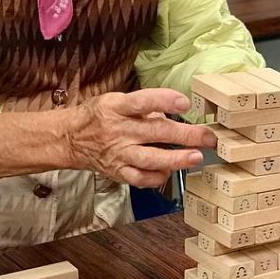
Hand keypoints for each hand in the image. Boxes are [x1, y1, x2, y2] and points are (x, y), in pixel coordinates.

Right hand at [69, 89, 217, 188]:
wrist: (71, 139)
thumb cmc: (100, 115)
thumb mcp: (116, 100)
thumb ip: (144, 105)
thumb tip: (172, 112)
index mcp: (117, 107)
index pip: (142, 102)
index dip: (164, 101)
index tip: (185, 104)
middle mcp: (118, 130)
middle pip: (155, 131)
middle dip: (185, 134)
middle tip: (208, 136)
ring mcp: (118, 153)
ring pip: (150, 158)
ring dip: (176, 159)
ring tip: (196, 157)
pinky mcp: (117, 171)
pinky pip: (140, 178)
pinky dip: (157, 176)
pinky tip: (169, 171)